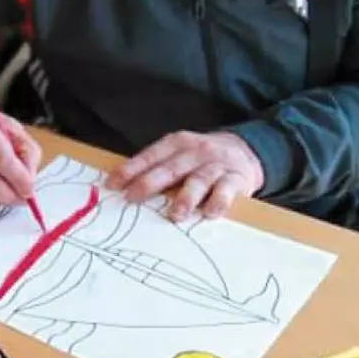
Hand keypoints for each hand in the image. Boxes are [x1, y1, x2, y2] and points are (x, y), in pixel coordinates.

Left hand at [106, 130, 264, 220]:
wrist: (246, 151)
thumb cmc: (201, 159)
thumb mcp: (179, 155)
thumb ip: (157, 168)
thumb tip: (122, 188)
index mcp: (177, 143)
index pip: (150, 156)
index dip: (130, 169)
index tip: (112, 184)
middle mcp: (196, 151)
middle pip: (170, 168)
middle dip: (150, 183)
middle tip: (132, 198)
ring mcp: (216, 165)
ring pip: (199, 180)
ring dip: (186, 197)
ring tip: (175, 214)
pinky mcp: (236, 179)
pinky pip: (226, 191)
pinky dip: (218, 202)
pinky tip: (209, 213)